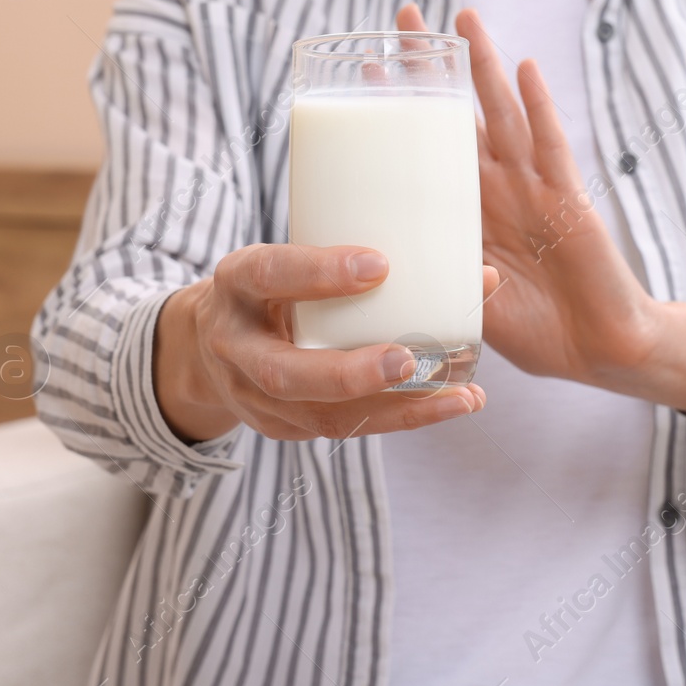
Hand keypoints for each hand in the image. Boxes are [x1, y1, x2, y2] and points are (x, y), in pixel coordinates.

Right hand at [153, 243, 491, 442]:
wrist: (206, 342)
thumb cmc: (273, 288)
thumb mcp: (289, 258)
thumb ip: (360, 257)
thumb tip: (479, 274)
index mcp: (237, 283)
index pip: (269, 274)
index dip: (319, 272)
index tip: (379, 264)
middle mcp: (237, 346)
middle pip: (285, 372)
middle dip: (351, 372)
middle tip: (409, 359)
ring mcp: (253, 395)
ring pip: (321, 414)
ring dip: (396, 408)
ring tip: (457, 395)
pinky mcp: (280, 426)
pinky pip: (340, 428)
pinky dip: (399, 417)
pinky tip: (447, 404)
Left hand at [397, 4, 685, 415]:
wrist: (598, 350)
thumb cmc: (537, 330)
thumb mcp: (470, 306)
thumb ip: (439, 282)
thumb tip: (394, 269)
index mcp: (470, 211)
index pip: (426, 148)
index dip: (399, 109)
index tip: (365, 68)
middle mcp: (499, 188)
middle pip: (460, 112)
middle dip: (435, 64)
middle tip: (405, 15)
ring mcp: (535, 188)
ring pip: (504, 113)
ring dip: (485, 66)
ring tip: (464, 17)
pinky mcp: (569, 199)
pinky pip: (552, 144)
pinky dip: (540, 107)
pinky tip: (527, 69)